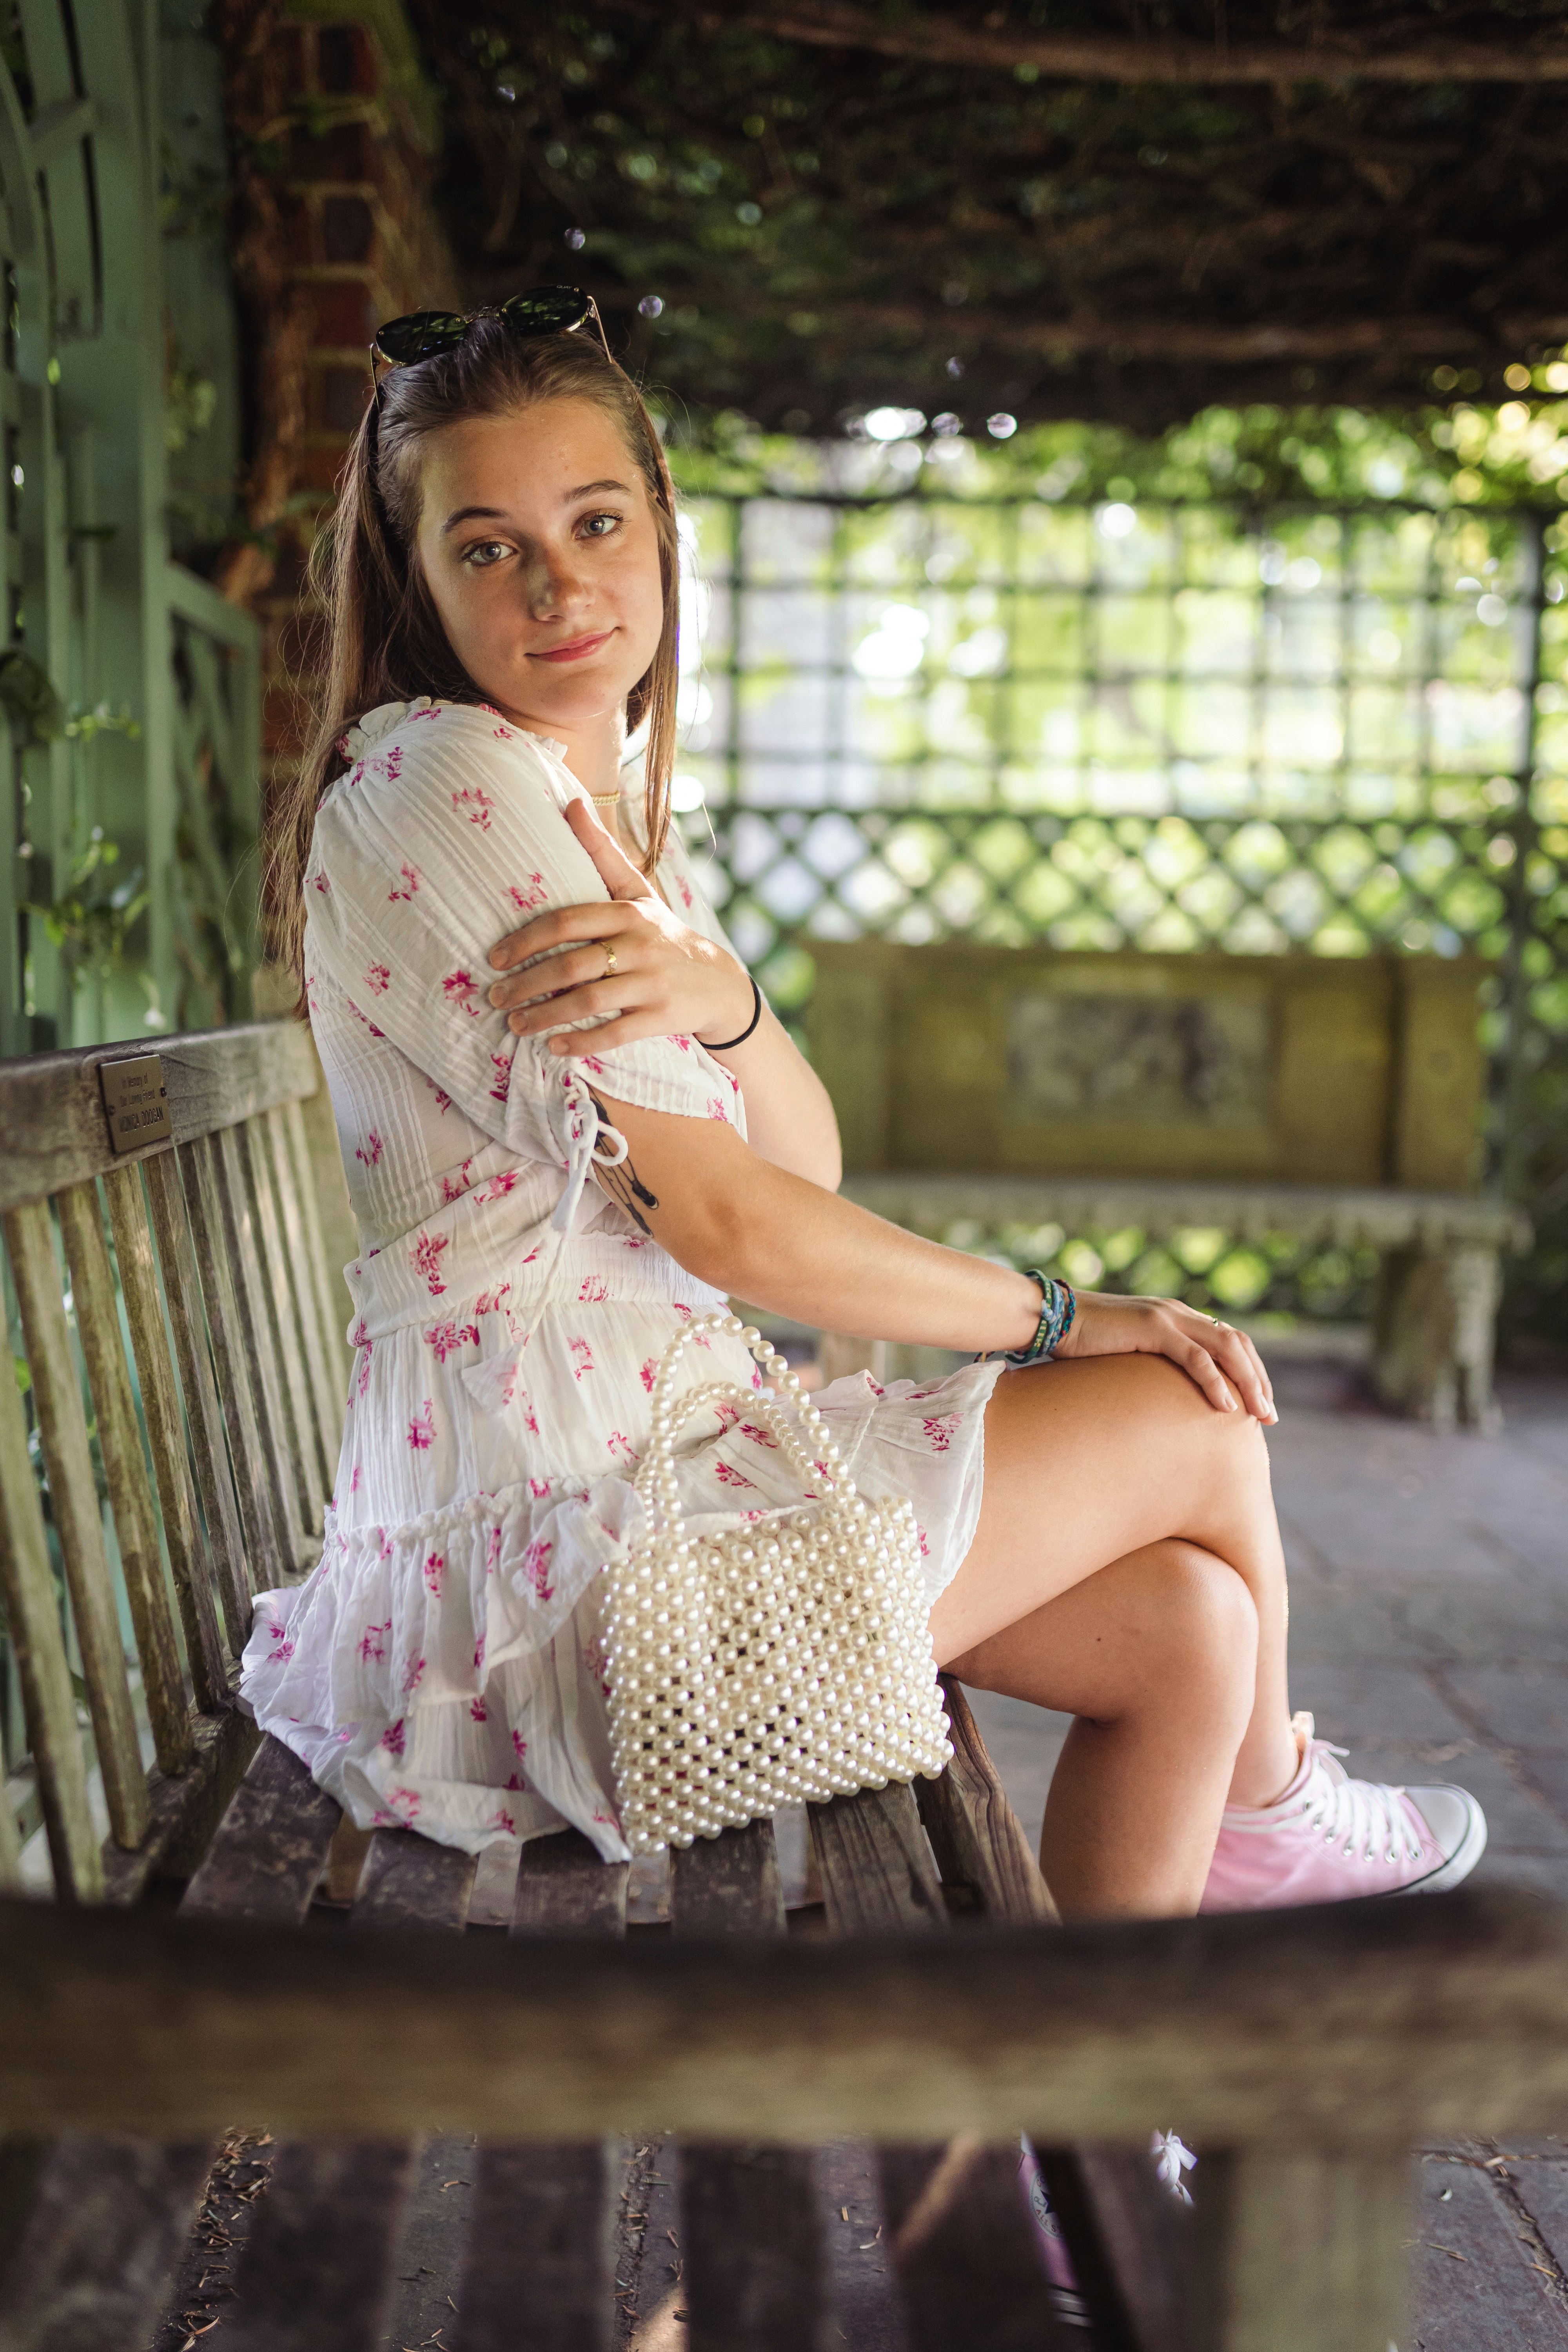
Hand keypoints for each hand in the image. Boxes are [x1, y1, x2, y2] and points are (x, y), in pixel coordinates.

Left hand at [487, 797, 755, 1054]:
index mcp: (627, 912)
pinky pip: (615, 1032)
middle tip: (494, 997)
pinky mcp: (660, 1017)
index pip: (566, 922)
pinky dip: (581, 1042)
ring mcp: (651, 983)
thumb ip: (601, 852)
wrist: (716, 982)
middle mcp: (640, 946)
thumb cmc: (662, 933)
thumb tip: (571, 801)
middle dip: (526, 984)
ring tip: (515, 1025)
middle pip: (571, 965)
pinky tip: (554, 1049)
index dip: (525, 940)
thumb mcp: (637, 891)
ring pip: (589, 1001)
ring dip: (545, 1017)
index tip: (494, 957)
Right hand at [1054, 1290, 1276, 1422]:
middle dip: (1259, 1380)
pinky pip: (1195, 1357)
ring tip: (1259, 1415)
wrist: (1052, 1318)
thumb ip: (1149, 1366)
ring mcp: (1168, 1317)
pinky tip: (1226, 1407)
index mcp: (1176, 1316)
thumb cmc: (1082, 1343)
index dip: (1250, 1372)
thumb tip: (1160, 1399)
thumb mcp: (1126, 1355)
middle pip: (1238, 1345)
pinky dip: (1215, 1382)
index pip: (1229, 1341)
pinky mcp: (1153, 1328)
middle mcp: (1179, 1313)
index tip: (1259, 1404)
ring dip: (1248, 1383)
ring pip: (1226, 1349)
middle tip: (1270, 1416)